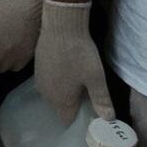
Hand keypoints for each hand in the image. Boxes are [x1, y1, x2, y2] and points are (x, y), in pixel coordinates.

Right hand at [34, 0, 112, 123]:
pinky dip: (58, 79)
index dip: (79, 119)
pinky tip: (68, 68)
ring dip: (64, 91)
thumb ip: (101, 100)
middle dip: (72, 104)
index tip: (89, 111)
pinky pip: (49, 81)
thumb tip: (108, 120)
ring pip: (54, 93)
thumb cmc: (79, 53)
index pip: (68, 121)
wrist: (61, 25)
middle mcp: (47, 95)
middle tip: (87, 93)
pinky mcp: (37, 67)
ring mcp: (40, 80)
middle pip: (60, 107)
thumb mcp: (96, 77)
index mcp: (61, 101)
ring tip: (79, 79)